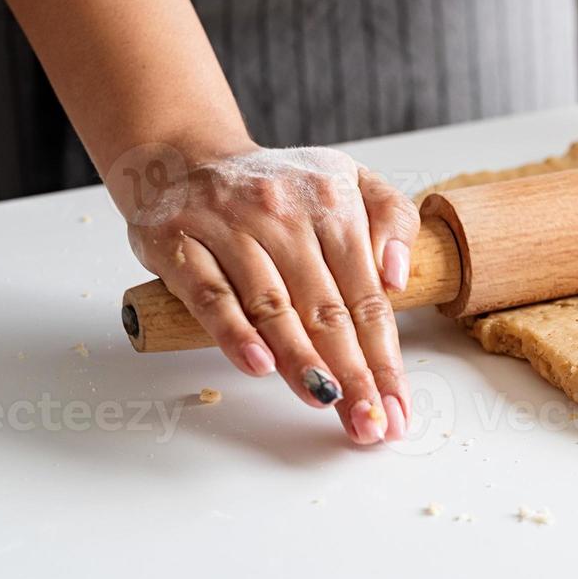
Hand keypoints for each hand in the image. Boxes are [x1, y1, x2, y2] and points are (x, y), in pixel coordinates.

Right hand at [122, 144, 418, 444]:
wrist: (186, 154)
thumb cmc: (279, 185)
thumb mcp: (350, 179)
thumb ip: (391, 218)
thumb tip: (397, 277)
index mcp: (333, 204)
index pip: (368, 296)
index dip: (385, 358)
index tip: (397, 408)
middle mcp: (285, 215)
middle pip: (327, 310)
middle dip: (353, 374)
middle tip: (369, 424)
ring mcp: (230, 227)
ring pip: (272, 306)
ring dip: (301, 361)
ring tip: (327, 402)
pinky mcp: (180, 243)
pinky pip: (211, 294)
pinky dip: (235, 332)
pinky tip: (260, 365)